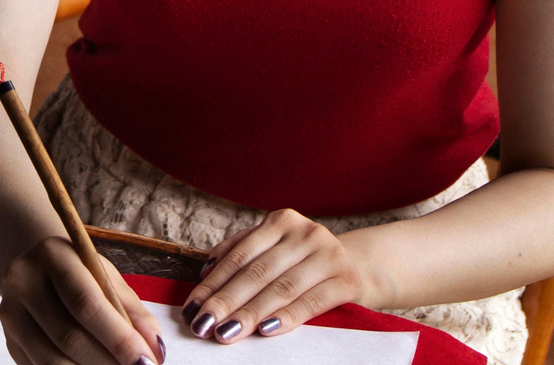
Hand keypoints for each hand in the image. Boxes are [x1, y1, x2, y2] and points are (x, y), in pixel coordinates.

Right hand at [0, 237, 166, 364]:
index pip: (86, 304)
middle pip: (68, 336)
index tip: (146, 363)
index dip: (118, 338)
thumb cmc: (81, 274)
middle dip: (108, 364)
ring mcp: (11, 315)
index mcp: (52, 255)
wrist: (36, 269)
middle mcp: (23, 281)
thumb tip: (156, 350)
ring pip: (52, 361)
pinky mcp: (10, 342)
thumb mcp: (108, 279)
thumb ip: (133, 313)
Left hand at [179, 210, 367, 341]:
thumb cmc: (304, 263)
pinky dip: (286, 317)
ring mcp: (328, 255)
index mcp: (281, 221)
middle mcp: (306, 232)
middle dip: (225, 301)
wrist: (362, 266)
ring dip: (250, 314)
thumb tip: (205, 273)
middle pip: (257, 272)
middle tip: (202, 325)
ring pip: (281, 288)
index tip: (191, 308)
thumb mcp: (276, 249)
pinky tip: (265, 330)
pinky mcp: (347, 280)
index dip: (213, 283)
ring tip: (226, 333)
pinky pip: (311, 301)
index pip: (239, 255)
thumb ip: (243, 253)